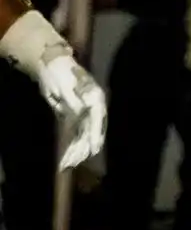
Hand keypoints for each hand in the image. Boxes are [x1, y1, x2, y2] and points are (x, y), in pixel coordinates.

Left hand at [41, 54, 105, 172]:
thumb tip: (81, 111)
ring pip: (84, 136)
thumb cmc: (60, 72)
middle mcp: (94, 107)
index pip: (98, 118)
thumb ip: (73, 99)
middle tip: (75, 162)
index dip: (96, 135)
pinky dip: (72, 146)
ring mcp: (86, 113)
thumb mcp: (64, 85)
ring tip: (67, 164)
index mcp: (95, 97)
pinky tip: (68, 158)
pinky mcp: (76, 117)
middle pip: (92, 130)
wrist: (53, 64)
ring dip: (77, 151)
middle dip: (84, 148)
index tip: (94, 149)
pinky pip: (76, 135)